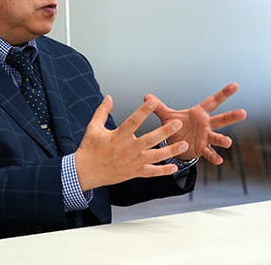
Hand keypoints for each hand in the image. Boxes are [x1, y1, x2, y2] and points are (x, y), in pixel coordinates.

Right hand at [74, 95, 188, 191]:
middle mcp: (128, 149)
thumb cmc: (89, 149)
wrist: (86, 171)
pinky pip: (152, 173)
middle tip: (178, 124)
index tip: (153, 102)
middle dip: (165, 131)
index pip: (133, 121)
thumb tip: (109, 98)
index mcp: (118, 136)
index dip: (143, 111)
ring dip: (171, 151)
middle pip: (150, 139)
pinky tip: (174, 167)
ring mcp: (133, 162)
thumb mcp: (93, 127)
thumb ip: (102, 111)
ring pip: (156, 156)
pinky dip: (164, 171)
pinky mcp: (134, 172)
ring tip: (184, 145)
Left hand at [147, 83, 246, 164]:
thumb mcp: (166, 116)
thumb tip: (146, 96)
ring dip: (222, 139)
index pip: (213, 101)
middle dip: (231, 116)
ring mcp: (206, 137)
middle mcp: (206, 124)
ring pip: (217, 137)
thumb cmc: (174, 126)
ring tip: (228, 142)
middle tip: (243, 112)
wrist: (174, 144)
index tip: (235, 85)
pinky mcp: (202, 149)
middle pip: (221, 119)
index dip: (224, 93)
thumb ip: (158, 106)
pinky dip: (213, 156)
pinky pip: (209, 153)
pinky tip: (218, 160)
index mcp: (198, 113)